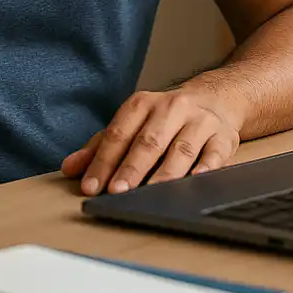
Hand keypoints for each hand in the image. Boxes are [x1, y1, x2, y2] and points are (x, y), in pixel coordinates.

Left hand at [61, 88, 241, 195]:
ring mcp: (198, 121)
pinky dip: (206, 167)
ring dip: (165, 173)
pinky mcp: (223, 136)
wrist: (215, 99)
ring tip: (152, 194)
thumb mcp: (131, 124)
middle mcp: (171, 107)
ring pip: (181, 148)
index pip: (118, 134)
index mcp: (142, 104)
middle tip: (118, 191)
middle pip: (148, 141)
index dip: (103, 161)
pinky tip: (196, 180)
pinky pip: (215, 152)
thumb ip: (101, 146)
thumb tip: (70, 168)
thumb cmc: (165, 118)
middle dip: (132, 168)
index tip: (91, 186)